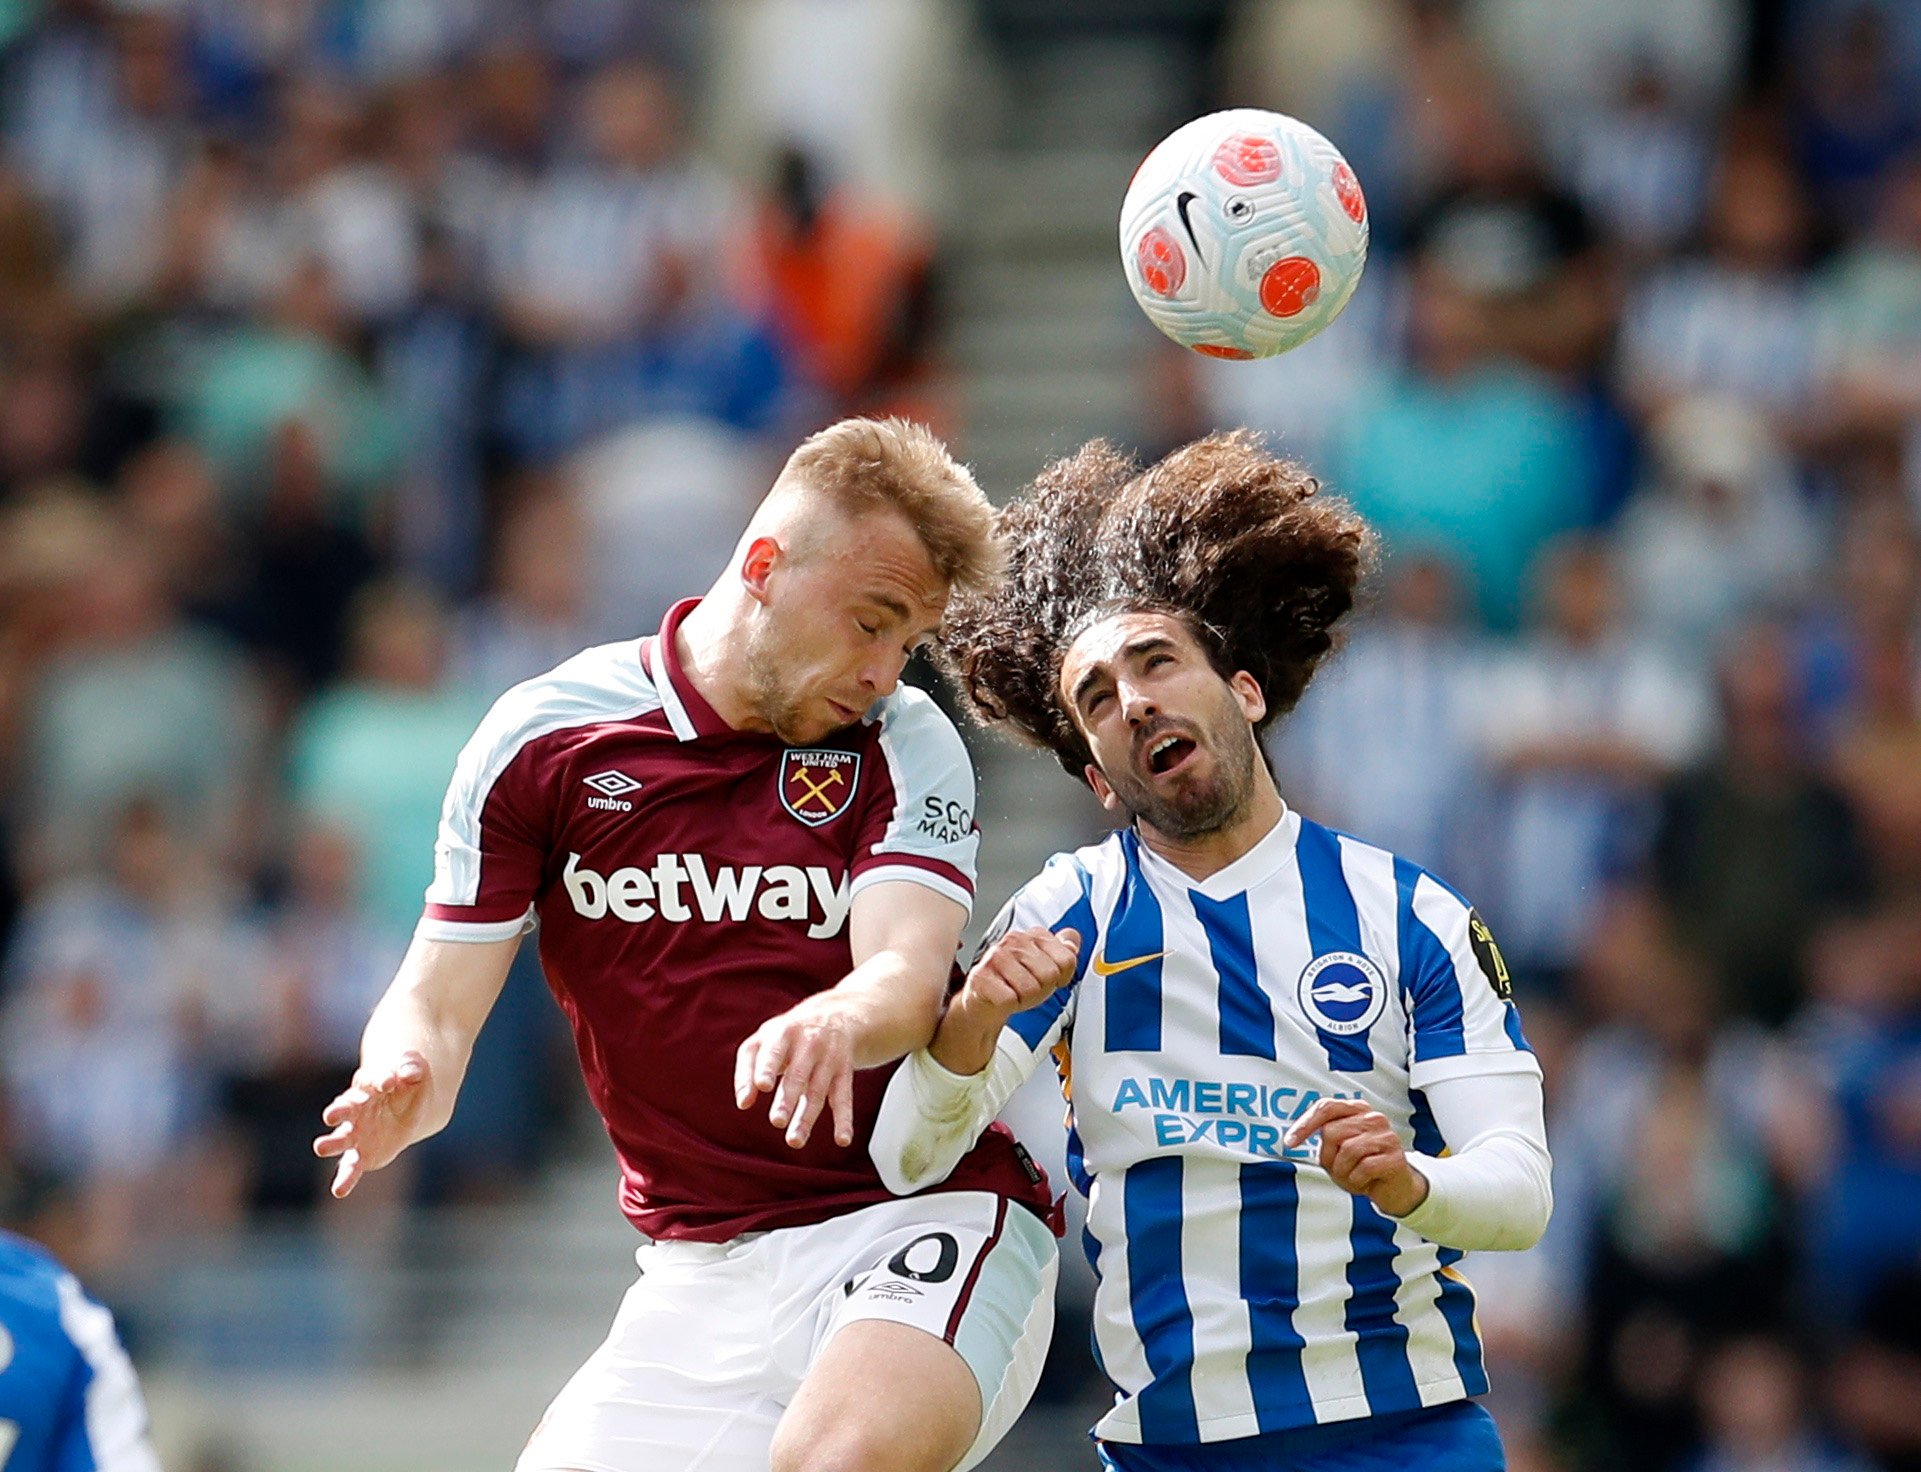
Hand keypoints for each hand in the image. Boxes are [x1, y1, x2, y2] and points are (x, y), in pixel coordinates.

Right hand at [312, 1052, 430, 1197]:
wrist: (406, 1108)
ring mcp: (355, 1133)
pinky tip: (339, 1191)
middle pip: (343, 1108)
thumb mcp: (415, 1072)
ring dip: (332, 1142)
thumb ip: (412, 1069)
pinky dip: (345, 1179)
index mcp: (369, 1085)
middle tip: (330, 1116)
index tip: (389, 1083)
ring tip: (320, 1148)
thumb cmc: (408, 1085)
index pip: (370, 1081)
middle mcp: (355, 1110)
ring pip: (341, 1138)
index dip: (380, 1080)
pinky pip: (351, 1167)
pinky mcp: (361, 1154)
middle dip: (338, 1111)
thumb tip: (408, 1074)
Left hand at [735, 996, 857, 1149]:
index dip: (767, 1068)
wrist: (836, 1014)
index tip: (762, 1086)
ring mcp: (828, 1058)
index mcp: (783, 1033)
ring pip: (817, 1091)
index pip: (772, 1051)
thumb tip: (743, 1103)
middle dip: (787, 1097)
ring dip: (807, 1118)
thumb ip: (748, 1068)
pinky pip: (844, 1098)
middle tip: (776, 1120)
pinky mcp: (844, 1072)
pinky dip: (844, 1120)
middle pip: (797, 1074)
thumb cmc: (789, 1034)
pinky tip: (843, 1139)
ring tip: (794, 1141)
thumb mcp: (766, 1039)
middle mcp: (808, 1043)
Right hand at [959, 927, 1080, 1025]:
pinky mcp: (981, 976)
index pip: (1067, 959)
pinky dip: (1009, 1005)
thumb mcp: (1047, 967)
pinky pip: (1010, 999)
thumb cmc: (1016, 983)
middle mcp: (1015, 941)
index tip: (1049, 978)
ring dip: (1024, 999)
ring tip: (1015, 992)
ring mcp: (996, 956)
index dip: (1061, 977)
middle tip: (1029, 988)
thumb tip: (1073, 940)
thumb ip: (1064, 952)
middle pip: (1050, 975)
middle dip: (1042, 989)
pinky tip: (1002, 996)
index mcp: (1034, 935)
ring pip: (1030, 988)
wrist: (985, 999)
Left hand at [1285, 1097, 1428, 1217]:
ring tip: (1352, 1176)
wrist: (1394, 1189)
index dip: (1305, 1124)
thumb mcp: (1337, 1151)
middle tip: (1339, 1169)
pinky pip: (1364, 1168)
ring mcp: (1387, 1136)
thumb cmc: (1362, 1167)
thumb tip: (1295, 1136)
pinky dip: (1357, 1181)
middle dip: (1329, 1157)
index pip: (1326, 1107)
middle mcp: (1373, 1118)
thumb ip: (1324, 1138)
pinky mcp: (1395, 1157)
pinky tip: (1364, 1182)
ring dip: (1343, 1171)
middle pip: (1332, 1132)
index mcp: (1356, 1110)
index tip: (1290, 1142)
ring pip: (1348, 1150)